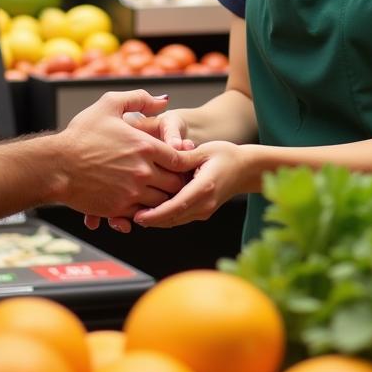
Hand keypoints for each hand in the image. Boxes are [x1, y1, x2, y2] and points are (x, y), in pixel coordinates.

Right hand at [57, 91, 191, 223]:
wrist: (56, 164)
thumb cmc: (81, 134)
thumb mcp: (109, 105)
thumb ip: (140, 99)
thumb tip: (164, 101)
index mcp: (145, 146)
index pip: (180, 158)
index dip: (183, 160)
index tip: (177, 160)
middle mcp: (143, 171)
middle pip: (176, 184)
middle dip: (177, 181)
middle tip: (173, 178)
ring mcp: (131, 192)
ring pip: (163, 202)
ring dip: (163, 198)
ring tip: (158, 191)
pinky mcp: (118, 209)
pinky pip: (143, 215)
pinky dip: (146, 210)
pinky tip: (140, 201)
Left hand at [132, 141, 248, 228]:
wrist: (245, 169)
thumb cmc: (225, 155)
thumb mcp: (204, 150)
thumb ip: (183, 157)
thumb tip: (163, 156)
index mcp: (204, 188)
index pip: (176, 206)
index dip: (155, 214)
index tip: (137, 216)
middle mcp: (204, 204)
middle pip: (172, 218)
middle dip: (150, 219)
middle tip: (126, 215)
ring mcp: (204, 211)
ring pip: (174, 221)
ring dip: (155, 220)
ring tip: (132, 213)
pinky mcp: (201, 212)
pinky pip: (180, 217)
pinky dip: (164, 216)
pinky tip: (148, 209)